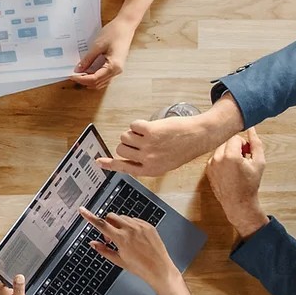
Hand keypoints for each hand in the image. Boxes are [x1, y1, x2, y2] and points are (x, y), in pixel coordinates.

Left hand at [69, 17, 138, 88]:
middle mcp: (117, 71)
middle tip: (73, 75)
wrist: (126, 25)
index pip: (95, 79)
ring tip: (78, 74)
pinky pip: (104, 77)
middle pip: (98, 83)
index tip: (72, 76)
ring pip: (101, 82)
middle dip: (84, 81)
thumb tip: (78, 69)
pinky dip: (95, 77)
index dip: (81, 79)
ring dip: (89, 80)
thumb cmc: (114, 33)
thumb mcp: (97, 46)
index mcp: (113, 66)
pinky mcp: (116, 66)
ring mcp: (117, 69)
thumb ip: (88, 59)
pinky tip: (87, 72)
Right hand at [81, 209, 179, 289]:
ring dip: (118, 225)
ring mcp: (140, 226)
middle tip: (110, 238)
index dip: (90, 216)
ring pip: (122, 218)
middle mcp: (131, 229)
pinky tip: (134, 237)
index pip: (101, 224)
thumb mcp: (118, 261)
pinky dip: (130, 226)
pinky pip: (134, 220)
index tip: (82, 210)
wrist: (160, 269)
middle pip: (111, 217)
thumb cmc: (140, 267)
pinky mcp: (148, 225)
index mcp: (121, 238)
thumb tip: (93, 243)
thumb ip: (103, 250)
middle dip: (107, 224)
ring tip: (124, 239)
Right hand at [98, 94, 244, 176]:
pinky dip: (138, 124)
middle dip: (127, 143)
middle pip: (120, 149)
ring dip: (133, 132)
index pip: (123, 168)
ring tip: (149, 134)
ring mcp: (148, 145)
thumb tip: (122, 157)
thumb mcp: (163, 164)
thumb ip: (143, 163)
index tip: (98, 162)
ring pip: (125, 136)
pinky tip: (150, 127)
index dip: (109, 164)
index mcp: (149, 170)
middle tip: (140, 141)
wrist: (198, 136)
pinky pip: (133, 125)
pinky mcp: (150, 131)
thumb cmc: (181, 150)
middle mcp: (147, 159)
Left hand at [206, 128, 269, 237]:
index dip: (244, 144)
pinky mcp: (208, 169)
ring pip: (220, 148)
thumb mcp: (259, 162)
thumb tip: (251, 128)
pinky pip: (215, 157)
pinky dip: (223, 160)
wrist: (238, 202)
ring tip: (237, 165)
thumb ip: (255, 143)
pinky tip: (229, 170)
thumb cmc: (250, 184)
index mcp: (230, 155)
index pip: (235, 138)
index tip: (248, 154)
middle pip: (227, 141)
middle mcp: (217, 158)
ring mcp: (211, 164)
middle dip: (236, 147)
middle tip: (243, 159)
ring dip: (229, 153)